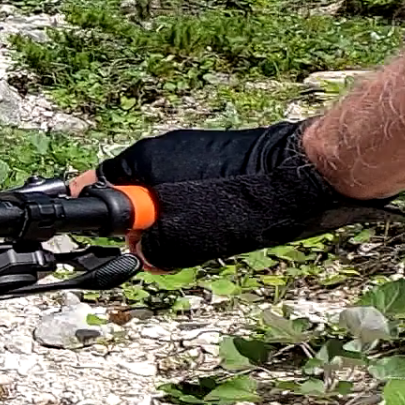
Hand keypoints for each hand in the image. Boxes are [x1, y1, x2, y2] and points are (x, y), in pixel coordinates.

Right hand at [70, 121, 390, 271]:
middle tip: (165, 248)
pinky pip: (194, 192)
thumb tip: (144, 254)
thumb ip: (151, 249)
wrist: (308, 175)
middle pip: (134, 195)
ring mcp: (193, 152)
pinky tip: (226, 226)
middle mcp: (163, 149)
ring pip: (167, 196)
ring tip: (204, 237)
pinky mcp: (220, 159)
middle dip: (146, 224)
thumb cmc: (245, 200)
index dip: (101, 219)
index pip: (97, 187)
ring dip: (176, 220)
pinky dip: (201, 212)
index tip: (111, 242)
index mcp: (143, 160)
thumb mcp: (185, 239)